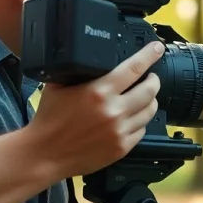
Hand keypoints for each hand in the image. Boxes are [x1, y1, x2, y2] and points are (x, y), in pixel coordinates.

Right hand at [27, 41, 163, 178]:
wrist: (45, 154)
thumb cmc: (49, 120)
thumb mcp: (59, 85)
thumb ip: (78, 71)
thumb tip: (91, 58)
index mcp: (99, 91)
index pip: (134, 68)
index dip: (149, 55)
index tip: (157, 48)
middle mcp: (113, 110)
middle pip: (150, 90)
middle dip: (153, 80)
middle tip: (150, 77)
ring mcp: (119, 131)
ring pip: (150, 110)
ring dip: (150, 101)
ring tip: (143, 97)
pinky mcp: (121, 148)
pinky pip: (142, 130)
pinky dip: (140, 121)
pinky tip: (132, 118)